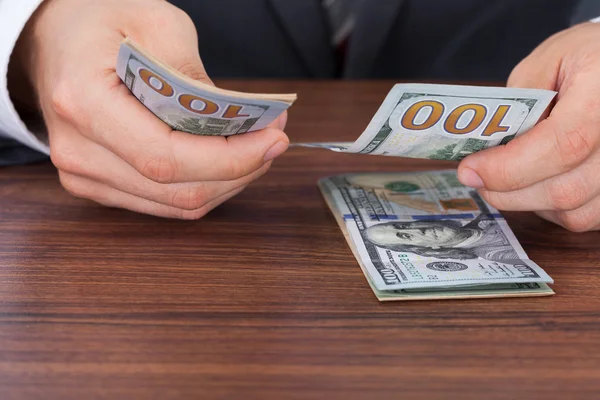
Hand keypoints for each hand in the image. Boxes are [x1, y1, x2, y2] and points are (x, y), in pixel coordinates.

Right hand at [12, 0, 287, 218]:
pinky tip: (226, 162)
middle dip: (240, 170)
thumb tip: (236, 120)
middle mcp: (79, 151)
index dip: (229, 159)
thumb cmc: (98, 21)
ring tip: (257, 147)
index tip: (272, 139)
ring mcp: (86, 175)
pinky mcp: (100, 185)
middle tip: (274, 139)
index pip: (166, 157)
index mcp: (85, 103)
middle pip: (178, 190)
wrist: (53, 40)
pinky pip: (165, 204)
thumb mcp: (154, 21)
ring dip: (228, 182)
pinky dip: (204, 187)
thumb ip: (194, 74)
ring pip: (177, 204)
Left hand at [458, 22, 599, 231]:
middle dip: (507, 191)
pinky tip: (539, 183)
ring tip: (508, 177)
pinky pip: (586, 217)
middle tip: (477, 177)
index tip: (470, 169)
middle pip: (565, 190)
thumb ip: (517, 104)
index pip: (562, 146)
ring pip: (574, 212)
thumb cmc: (588, 59)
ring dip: (528, 202)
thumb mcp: (547, 61)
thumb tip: (485, 150)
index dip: (508, 168)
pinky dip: (554, 209)